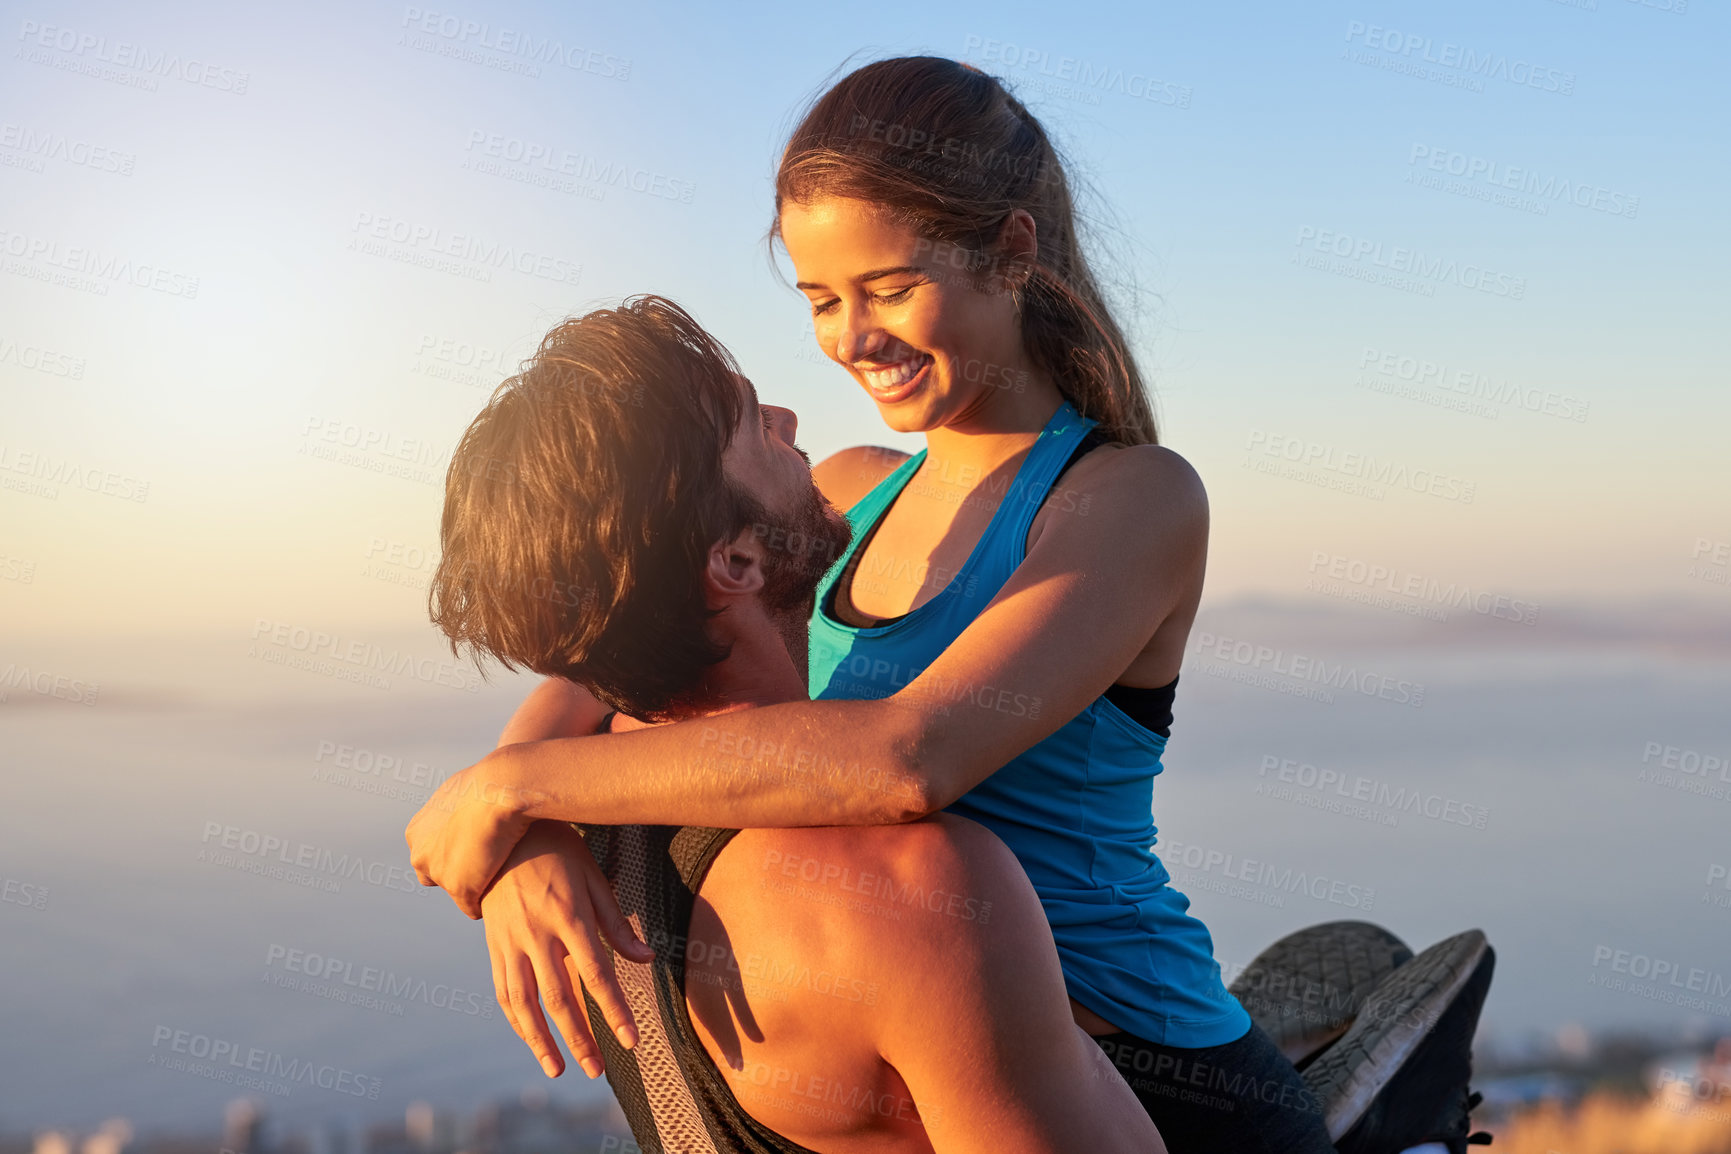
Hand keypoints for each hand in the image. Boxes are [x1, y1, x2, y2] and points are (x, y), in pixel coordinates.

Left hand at [405, 753, 534, 917]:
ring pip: (457, 889)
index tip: (479, 841)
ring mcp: (440, 873)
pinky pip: (471, 907)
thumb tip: (465, 798)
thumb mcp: (462, 788)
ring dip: (475, 884)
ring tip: (501, 871)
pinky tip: (505, 886)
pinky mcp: (461, 889)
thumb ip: (457, 804)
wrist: (500, 786)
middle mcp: (421, 854)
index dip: (456, 848)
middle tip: (489, 857)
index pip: (430, 852)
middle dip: (459, 869)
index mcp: (417, 831)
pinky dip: (486, 899)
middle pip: (437, 874)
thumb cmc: (488, 781)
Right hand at [482, 820, 655, 1078]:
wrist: (500, 831)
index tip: (631, 1040)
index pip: (597, 973)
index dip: (615, 1010)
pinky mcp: (493, 945)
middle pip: (560, 998)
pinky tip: (532, 1040)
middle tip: (597, 1071)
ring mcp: (510, 941)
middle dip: (580, 1038)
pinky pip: (503, 990)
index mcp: (568, 914)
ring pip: (524, 1003)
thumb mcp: (593, 876)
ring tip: (559, 1070)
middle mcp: (536, 932)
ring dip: (541, 1041)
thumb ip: (616, 922)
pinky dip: (517, 1020)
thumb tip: (647, 959)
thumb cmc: (558, 850)